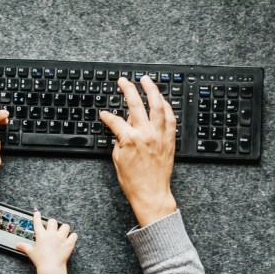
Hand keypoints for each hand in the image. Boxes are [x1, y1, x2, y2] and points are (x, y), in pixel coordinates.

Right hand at [16, 211, 77, 270]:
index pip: (38, 222)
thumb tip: (17, 245)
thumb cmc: (40, 260)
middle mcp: (51, 234)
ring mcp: (61, 238)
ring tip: (63, 232)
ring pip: (65, 226)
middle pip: (53, 221)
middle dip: (52, 223)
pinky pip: (74, 235)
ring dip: (64, 228)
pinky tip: (71, 239)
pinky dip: (73, 237)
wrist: (51, 267)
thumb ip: (24, 247)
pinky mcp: (69, 243)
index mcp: (41, 235)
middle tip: (52, 228)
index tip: (37, 213)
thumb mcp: (31, 253)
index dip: (37, 216)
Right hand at [98, 76, 177, 226]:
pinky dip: (166, 106)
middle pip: (136, 104)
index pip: (115, 120)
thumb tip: (121, 127)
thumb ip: (119, 138)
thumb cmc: (133, 181)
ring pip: (157, 105)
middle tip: (123, 81)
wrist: (151, 193)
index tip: (104, 114)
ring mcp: (160, 135)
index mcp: (130, 139)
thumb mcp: (118, 158)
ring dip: (151, 90)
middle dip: (128, 89)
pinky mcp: (169, 139)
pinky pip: (170, 117)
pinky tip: (161, 100)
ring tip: (146, 80)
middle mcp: (146, 133)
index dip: (107, 116)